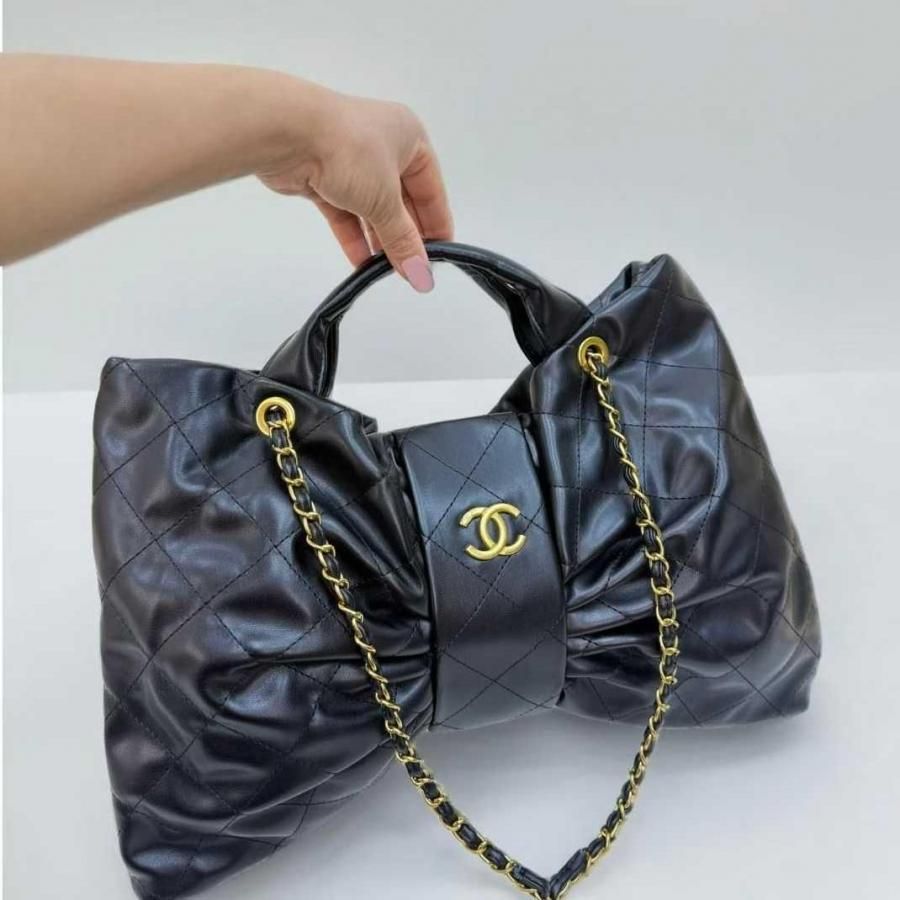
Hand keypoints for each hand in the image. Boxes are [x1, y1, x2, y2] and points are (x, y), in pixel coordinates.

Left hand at [258, 88, 452, 291]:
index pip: (432, 189)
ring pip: (372, 208)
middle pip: (402, 201)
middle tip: (413, 271)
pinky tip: (361, 263)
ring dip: (380, 240)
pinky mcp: (324, 176)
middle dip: (406, 236)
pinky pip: (345, 212)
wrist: (286, 131)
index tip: (440, 257)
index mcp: (410, 138)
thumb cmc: (350, 151)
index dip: (437, 224)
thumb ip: (404, 240)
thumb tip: (422, 276)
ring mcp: (352, 161)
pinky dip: (354, 236)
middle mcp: (383, 146)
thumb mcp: (386, 200)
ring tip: (387, 273)